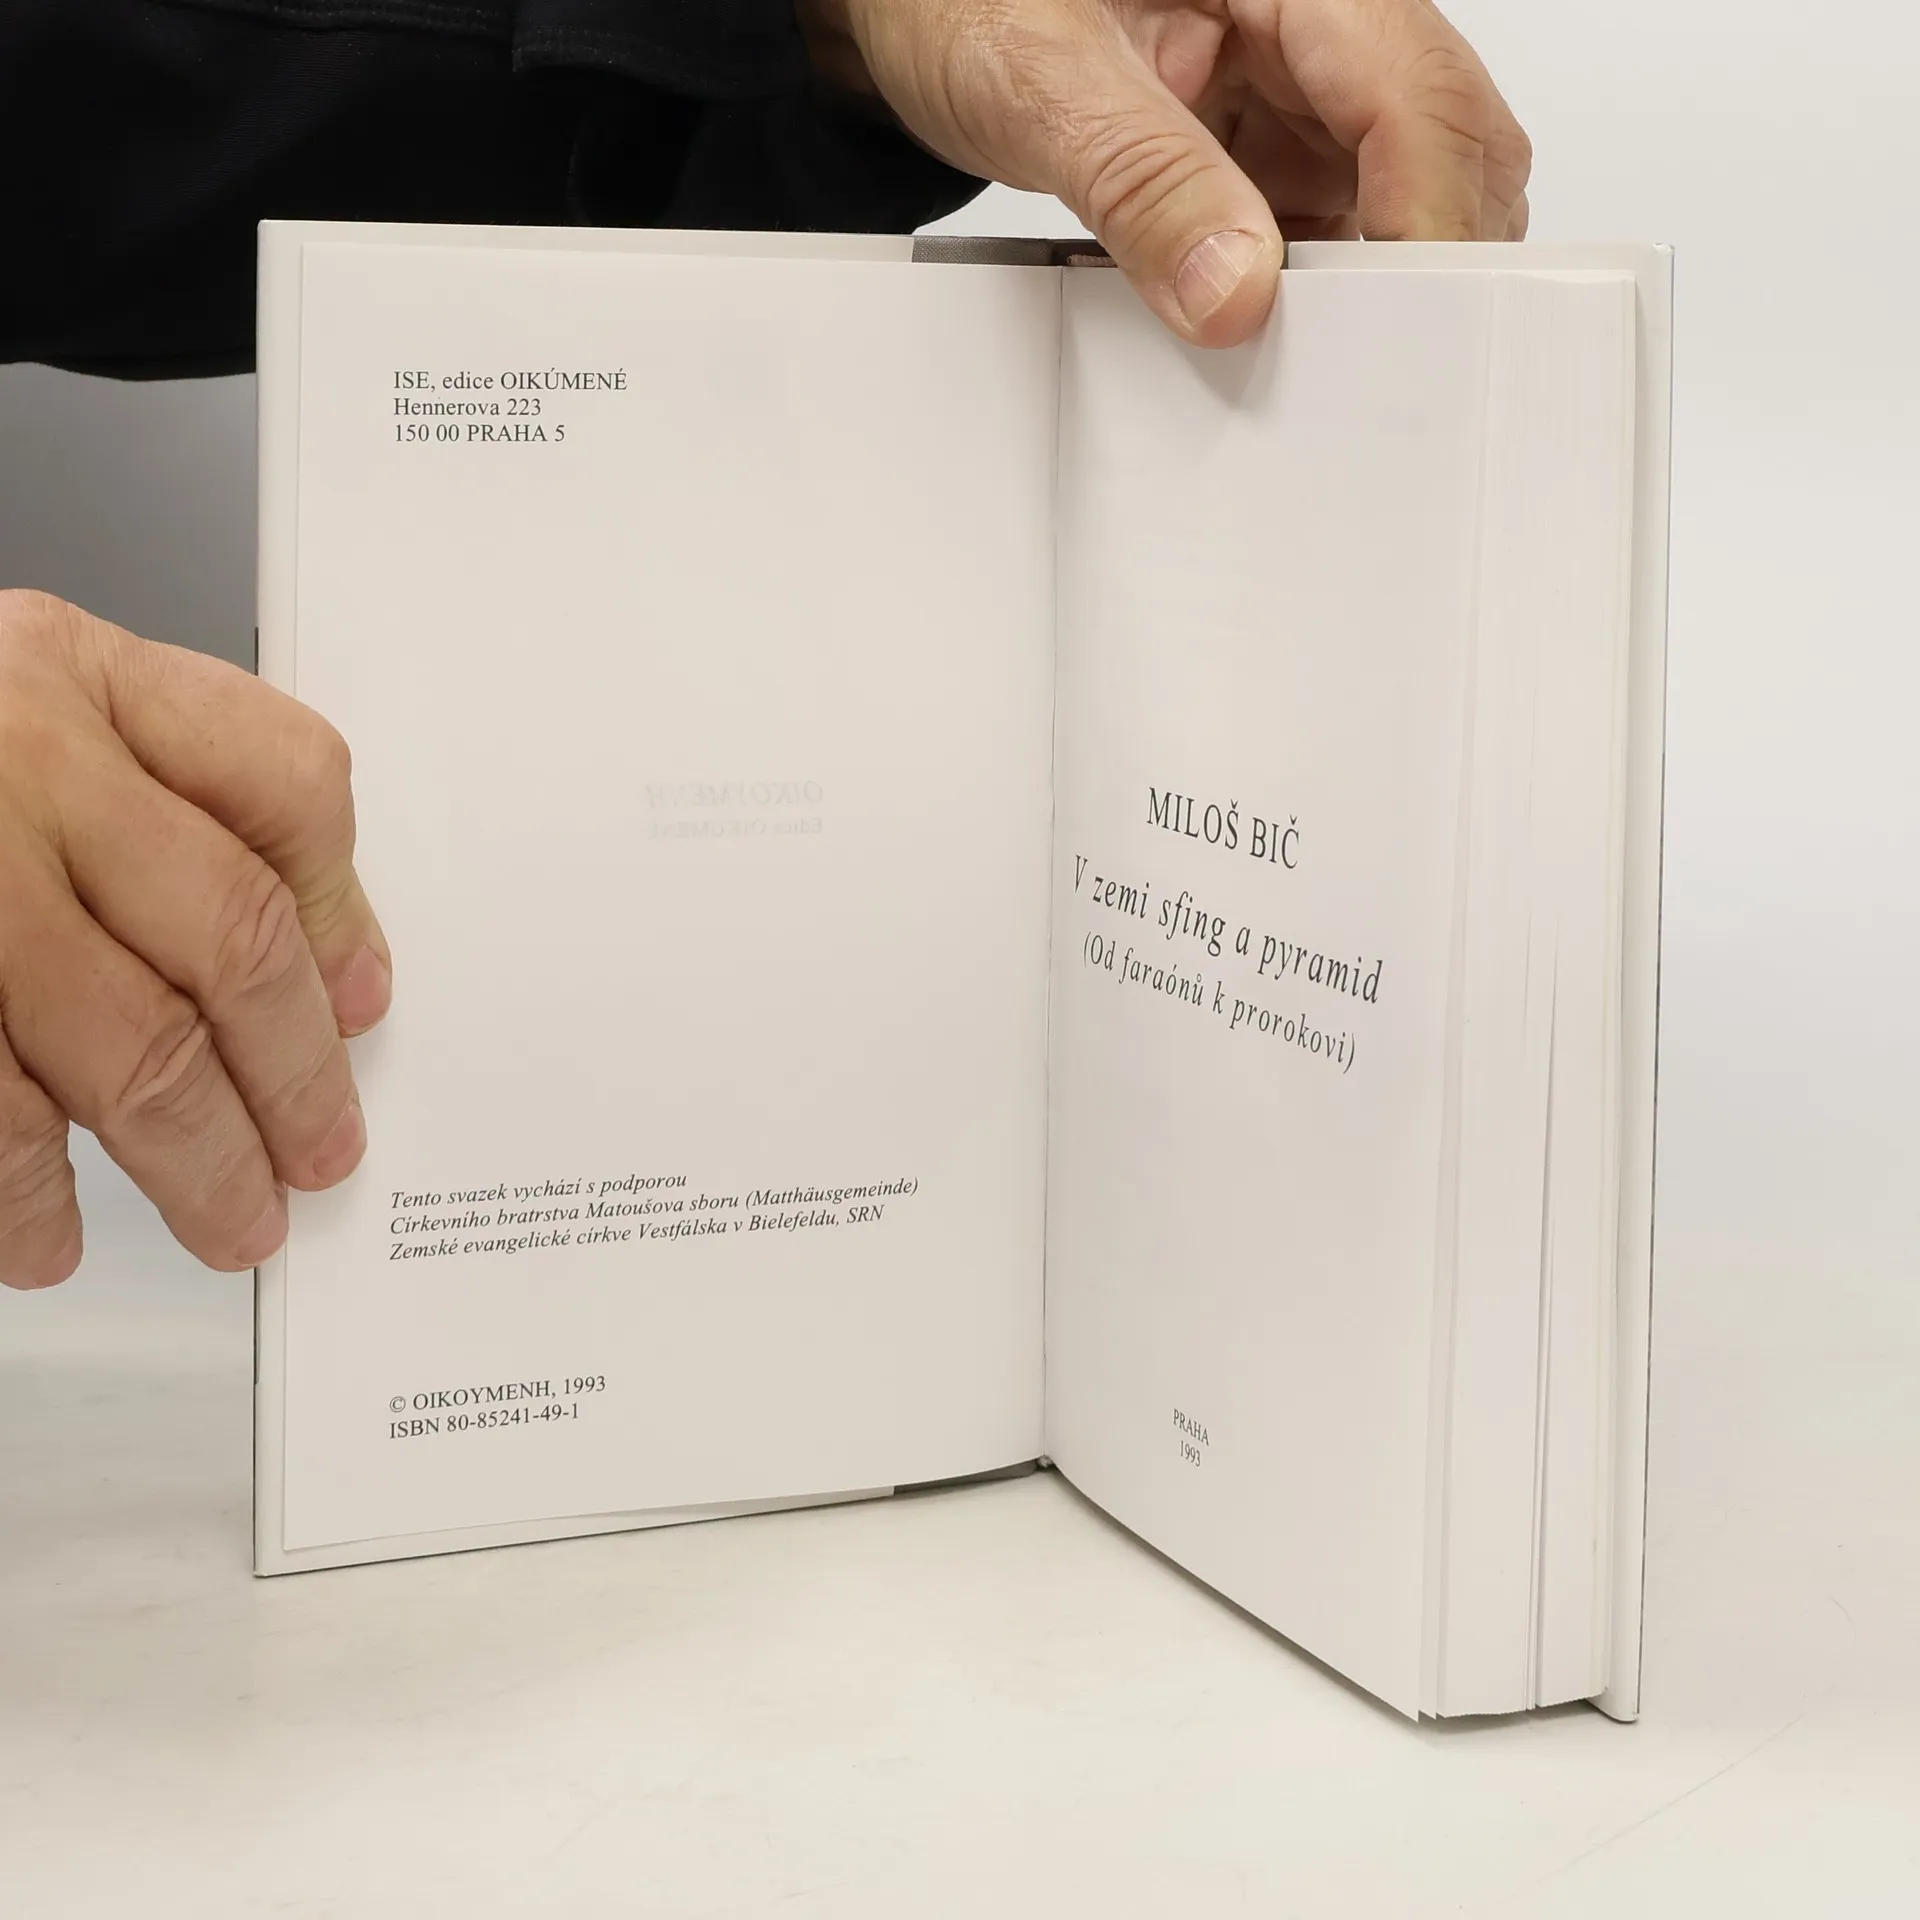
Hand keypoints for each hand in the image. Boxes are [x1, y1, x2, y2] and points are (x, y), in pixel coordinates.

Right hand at [0, 591, 389, 1288]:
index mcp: (76, 674)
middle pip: (230, 936)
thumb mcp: (36, 709)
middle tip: (320, 1155)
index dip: (341, 912)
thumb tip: (338, 973)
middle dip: (294, 1074)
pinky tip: (48, 1233)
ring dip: (193, 1160)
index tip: (360, 1006)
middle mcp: (16, 759)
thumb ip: (190, 802)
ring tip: (231, 1221)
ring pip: (125, 1046)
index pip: (283, 781)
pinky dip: (23, 1194)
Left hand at [802, 0, 1530, 344]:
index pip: (1417, 98)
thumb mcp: (1041, 80)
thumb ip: (1141, 180)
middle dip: (1411, 264)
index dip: (1426, 221)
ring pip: (1391, 203)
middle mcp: (1319, 26)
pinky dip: (1303, 297)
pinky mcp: (1266, 152)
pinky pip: (1322, 232)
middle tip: (1352, 372)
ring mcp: (1299, 93)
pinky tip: (1256, 333)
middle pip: (1438, 153)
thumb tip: (1231, 291)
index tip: (1391, 332)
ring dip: (1357, 292)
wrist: (917, 13)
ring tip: (1293, 360)